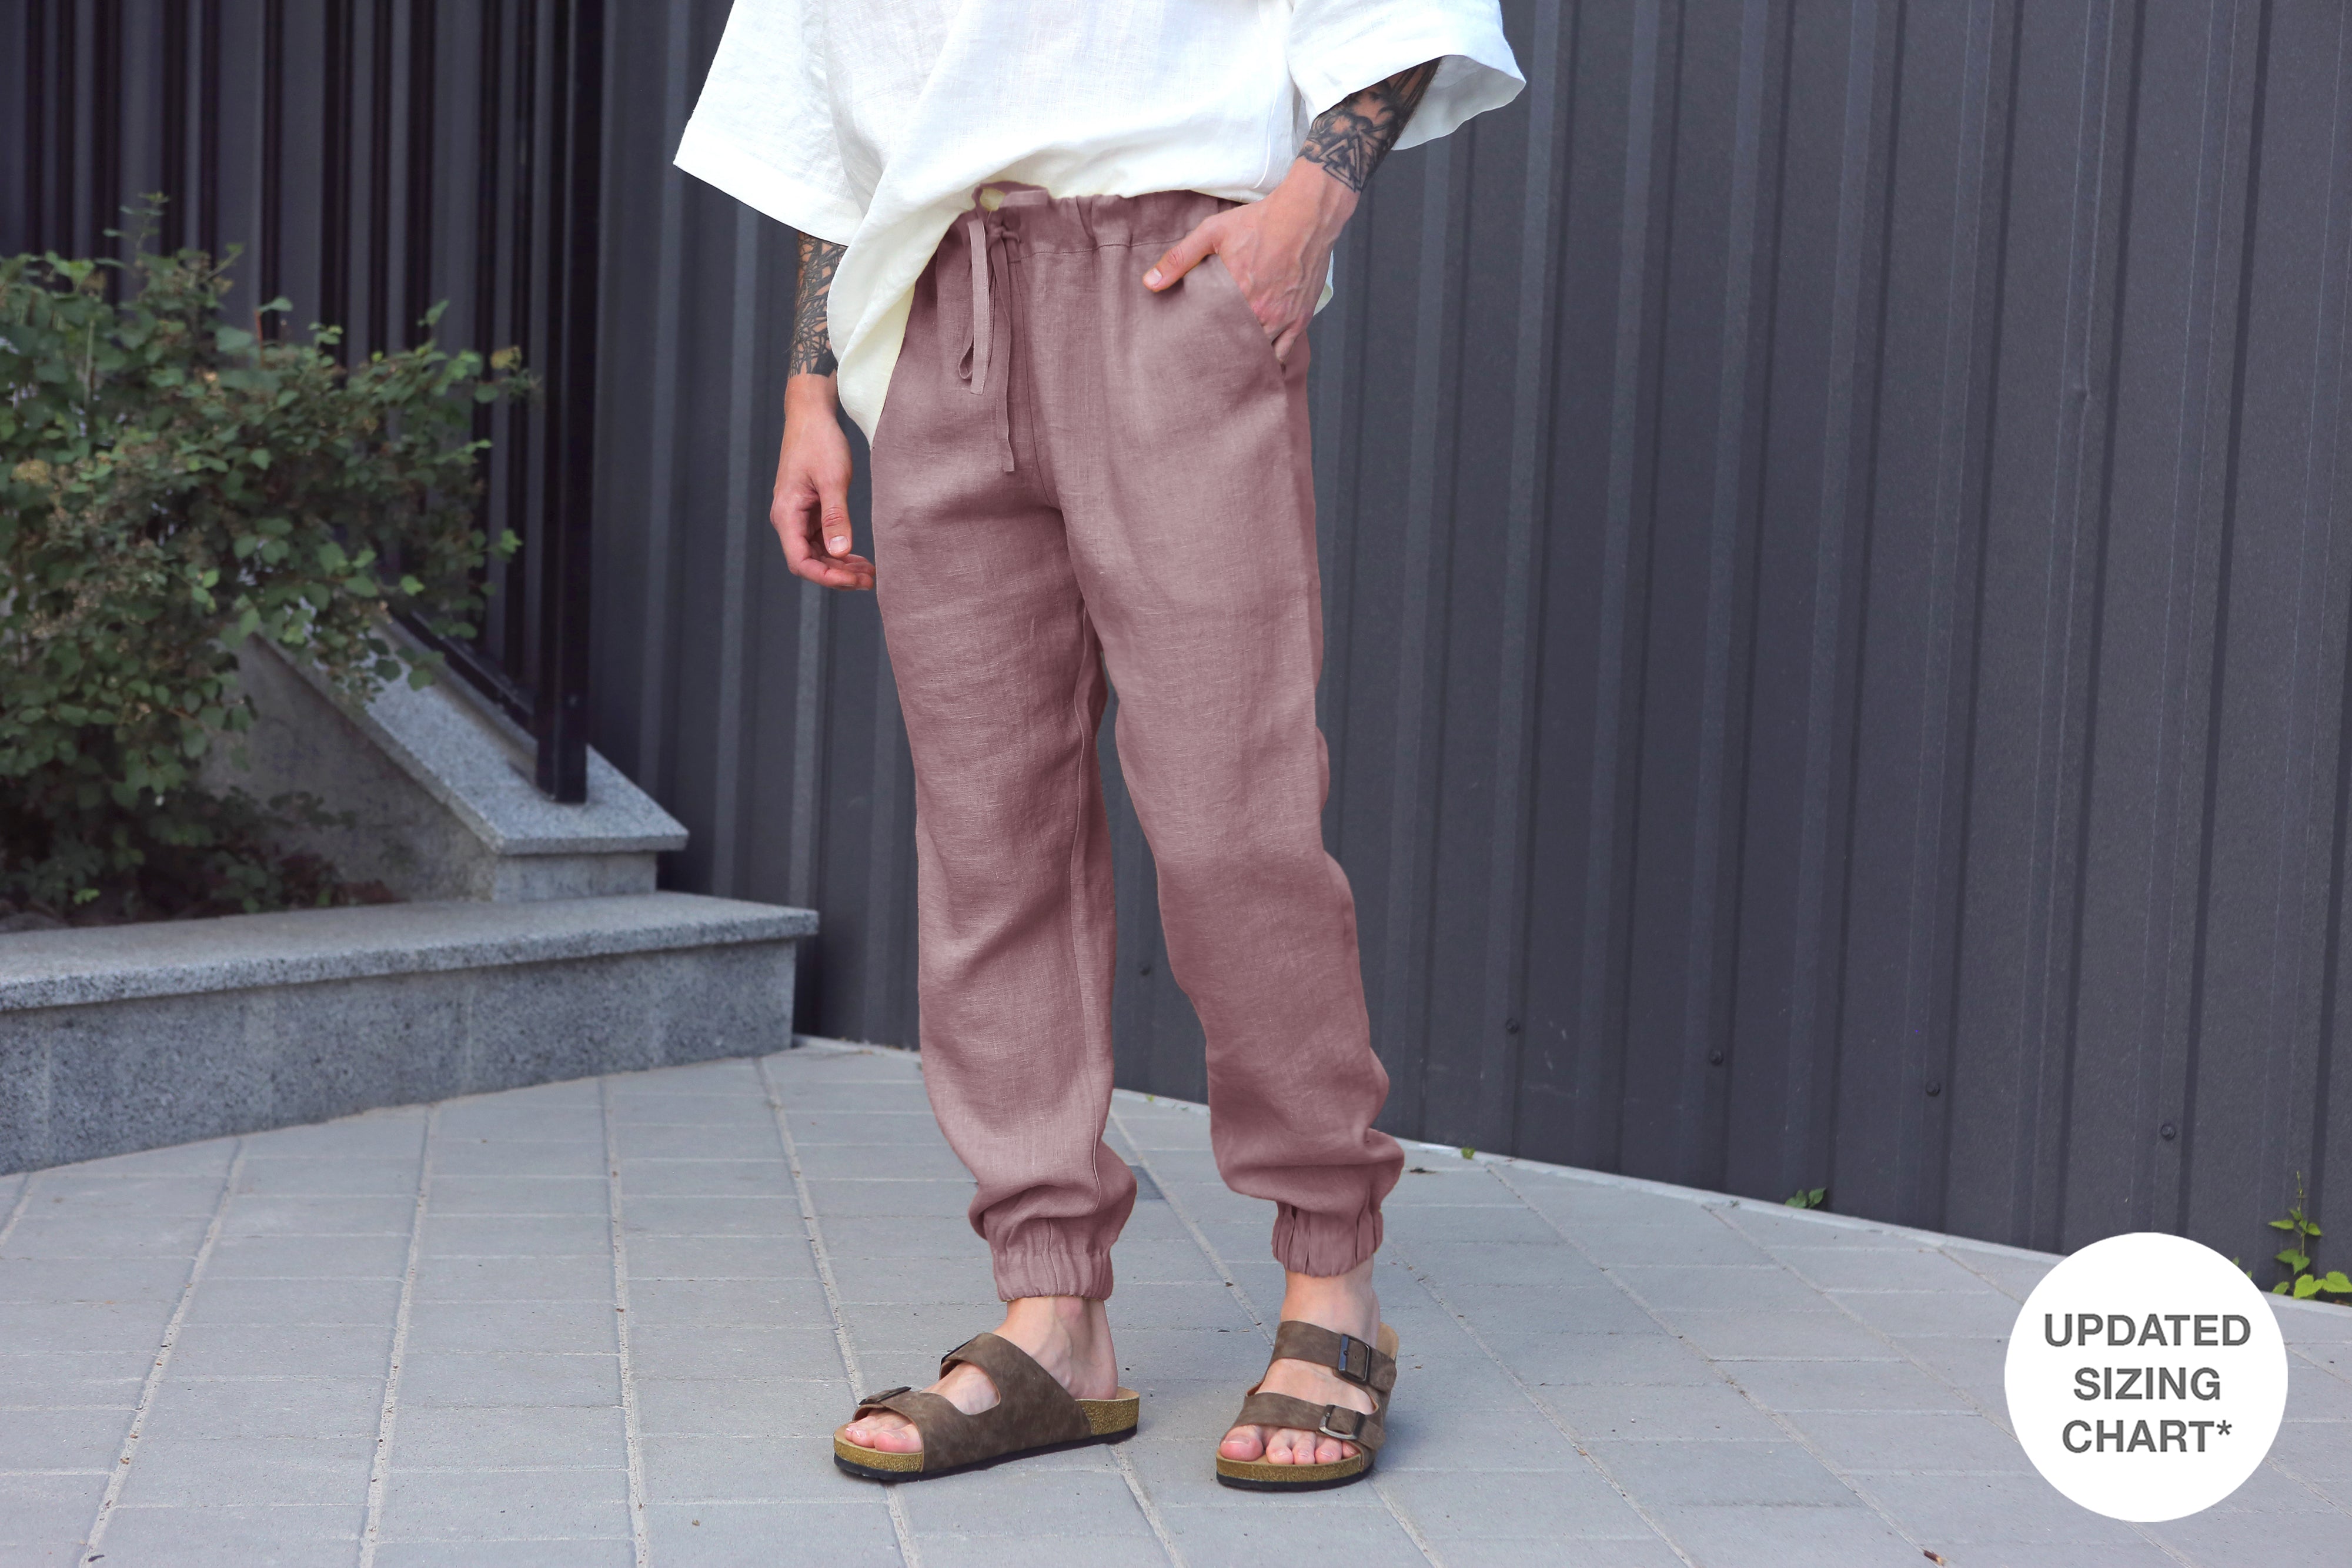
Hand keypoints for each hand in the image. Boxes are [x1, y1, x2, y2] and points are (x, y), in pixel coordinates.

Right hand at [771, 373, 872, 590]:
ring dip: (842, 567)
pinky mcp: (809, 511)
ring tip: (870, 574)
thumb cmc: (819, 441)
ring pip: (818, 554)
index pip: (800, 562)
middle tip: (871, 582)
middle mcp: (788, 520)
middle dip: (839, 576)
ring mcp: (798, 516)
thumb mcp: (832, 479)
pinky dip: (841, 552)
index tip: (854, 581)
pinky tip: (860, 558)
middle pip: (810, 562)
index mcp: (786, 514)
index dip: (826, 577)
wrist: (811, 415)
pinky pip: (823, 540)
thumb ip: (836, 517)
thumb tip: (841, 553)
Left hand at [1143, 159, 1357, 361]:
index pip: (1210, 333)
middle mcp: (1259, 311)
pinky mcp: (1300, 319)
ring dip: (1244, 360)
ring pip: (1258, 354)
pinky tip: (1258, 365)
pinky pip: (1284, 353)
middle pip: (1234, 348)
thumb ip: (1179, 258)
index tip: (1189, 352)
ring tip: (1228, 367)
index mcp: (1235, 293)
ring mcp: (1281, 318)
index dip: (1200, 344)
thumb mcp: (1212, 232)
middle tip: (1206, 365)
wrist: (1306, 214)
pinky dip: (1270, 362)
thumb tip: (1149, 283)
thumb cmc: (1259, 221)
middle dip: (1220, 357)